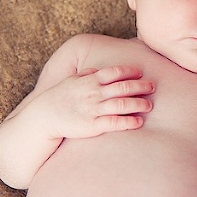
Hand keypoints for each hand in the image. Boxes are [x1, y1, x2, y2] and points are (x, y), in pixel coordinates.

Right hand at [37, 65, 153, 138]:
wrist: (44, 116)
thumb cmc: (59, 97)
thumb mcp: (71, 81)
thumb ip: (86, 75)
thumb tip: (97, 71)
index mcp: (90, 80)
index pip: (114, 72)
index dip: (129, 71)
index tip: (141, 72)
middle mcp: (94, 93)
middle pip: (123, 87)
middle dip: (140, 86)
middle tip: (152, 87)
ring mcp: (94, 109)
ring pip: (122, 104)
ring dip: (138, 104)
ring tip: (149, 105)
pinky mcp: (93, 125)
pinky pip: (114, 122)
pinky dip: (128, 121)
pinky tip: (139, 122)